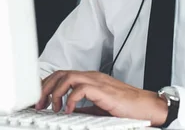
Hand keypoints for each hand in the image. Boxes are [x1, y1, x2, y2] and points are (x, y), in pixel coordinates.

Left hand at [34, 70, 167, 126]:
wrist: (145, 106)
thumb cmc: (126, 107)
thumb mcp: (98, 107)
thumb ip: (83, 106)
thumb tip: (66, 110)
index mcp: (90, 79)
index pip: (63, 74)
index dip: (48, 84)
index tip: (39, 97)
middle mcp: (92, 76)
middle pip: (61, 73)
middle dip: (46, 87)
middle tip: (40, 104)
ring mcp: (97, 81)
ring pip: (67, 77)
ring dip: (55, 92)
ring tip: (53, 107)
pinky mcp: (103, 90)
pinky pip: (80, 89)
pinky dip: (70, 99)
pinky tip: (68, 110)